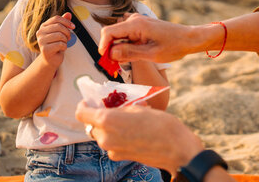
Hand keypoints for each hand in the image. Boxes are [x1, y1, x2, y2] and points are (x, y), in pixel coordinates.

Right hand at [36, 12, 74, 67]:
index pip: (56, 18)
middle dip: (67, 32)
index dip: (67, 21)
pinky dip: (64, 46)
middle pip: (59, 26)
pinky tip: (61, 49)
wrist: (52, 59)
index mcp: (43, 26)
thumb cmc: (57, 44)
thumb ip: (64, 22)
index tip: (74, 27)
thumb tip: (69, 14)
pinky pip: (60, 44)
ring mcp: (41, 41)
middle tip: (68, 38)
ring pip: (60, 35)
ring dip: (65, 40)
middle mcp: (40, 32)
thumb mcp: (61, 32)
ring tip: (63, 43)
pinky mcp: (44, 49)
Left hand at [75, 101, 203, 173]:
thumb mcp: (140, 107)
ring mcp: (111, 149)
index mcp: (107, 121)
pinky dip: (117, 136)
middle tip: (114, 108)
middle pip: (92, 124)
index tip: (90, 101)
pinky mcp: (119, 157)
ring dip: (109, 126)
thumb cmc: (161, 125)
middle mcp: (105, 137)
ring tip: (127, 119)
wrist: (176, 149)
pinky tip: (133, 131)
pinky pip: (111, 143)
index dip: (84, 105)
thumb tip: (115, 107)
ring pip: (102, 134)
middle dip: (100, 116)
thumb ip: (122, 108)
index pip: (82, 113)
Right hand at [99, 13, 198, 62]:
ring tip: (125, 61)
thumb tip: (110, 53)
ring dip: (118, 47)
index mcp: (136, 24)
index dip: (103, 46)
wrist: (189, 38)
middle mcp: (134, 20)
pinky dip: (125, 44)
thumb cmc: (174, 46)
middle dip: (109, 48)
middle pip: (112, 33)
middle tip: (114, 64)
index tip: (105, 60)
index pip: (108, 32)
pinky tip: (132, 54)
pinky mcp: (141, 26)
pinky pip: (126, 34)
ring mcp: (138, 21)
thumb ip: (129, 53)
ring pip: (118, 34)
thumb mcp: (151, 54)